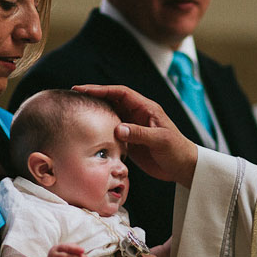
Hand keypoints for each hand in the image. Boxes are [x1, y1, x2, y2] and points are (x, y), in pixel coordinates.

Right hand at [73, 84, 197, 187]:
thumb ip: (140, 133)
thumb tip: (118, 128)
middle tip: (74, 98)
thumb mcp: (160, 140)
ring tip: (77, 112)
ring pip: (111, 115)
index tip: (83, 89)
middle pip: (112, 101)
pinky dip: (101, 129)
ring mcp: (133, 128)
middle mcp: (137, 115)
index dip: (101, 89)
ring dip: (96, 113)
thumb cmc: (177, 150)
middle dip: (94, 97)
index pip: (120, 93)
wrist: (183, 167)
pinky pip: (113, 131)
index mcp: (146, 108)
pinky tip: (89, 131)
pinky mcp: (131, 141)